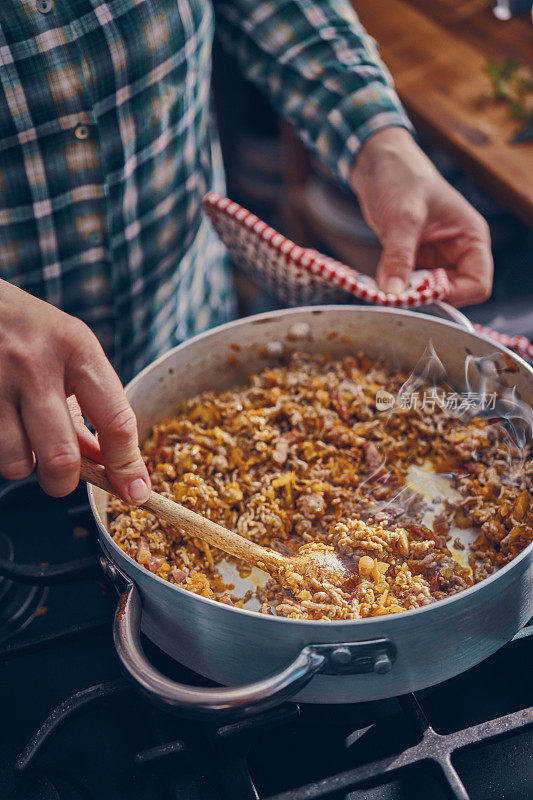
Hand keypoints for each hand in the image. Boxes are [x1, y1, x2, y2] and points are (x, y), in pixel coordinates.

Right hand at [0, 280, 150, 502]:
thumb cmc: (28, 330)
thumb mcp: (69, 352)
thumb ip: (90, 409)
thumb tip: (109, 467)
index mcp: (77, 348)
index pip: (116, 421)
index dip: (128, 466)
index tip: (136, 492)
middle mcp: (36, 363)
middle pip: (62, 456)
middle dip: (65, 482)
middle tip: (62, 477)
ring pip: (18, 463)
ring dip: (24, 466)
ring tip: (21, 438)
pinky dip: (2, 451)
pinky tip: (3, 425)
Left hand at [350, 128, 492, 305]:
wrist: (379, 166)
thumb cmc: (402, 178)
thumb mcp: (402, 217)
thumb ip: (399, 255)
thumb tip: (393, 291)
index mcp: (471, 237)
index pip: (477, 283)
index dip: (453, 294)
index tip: (423, 294)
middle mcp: (458, 251)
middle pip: (454, 293)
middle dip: (428, 296)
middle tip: (400, 292)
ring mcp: (436, 257)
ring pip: (430, 293)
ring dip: (410, 294)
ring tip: (389, 283)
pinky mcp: (415, 260)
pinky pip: (411, 286)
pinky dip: (397, 287)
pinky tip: (383, 280)